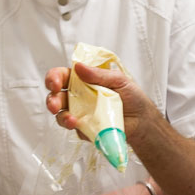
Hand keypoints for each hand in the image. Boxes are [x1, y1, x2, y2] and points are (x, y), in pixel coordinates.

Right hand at [44, 62, 158, 139]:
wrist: (142, 120)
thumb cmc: (133, 97)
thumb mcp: (119, 80)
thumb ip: (98, 74)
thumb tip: (79, 67)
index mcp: (84, 80)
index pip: (63, 76)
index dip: (54, 78)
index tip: (55, 82)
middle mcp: (78, 96)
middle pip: (56, 96)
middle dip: (52, 100)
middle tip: (55, 104)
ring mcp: (79, 112)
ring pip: (60, 113)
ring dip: (61, 116)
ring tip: (70, 119)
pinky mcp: (83, 127)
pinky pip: (73, 127)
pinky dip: (73, 126)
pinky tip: (78, 124)